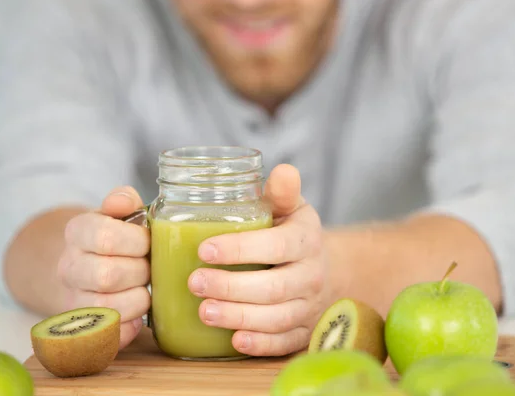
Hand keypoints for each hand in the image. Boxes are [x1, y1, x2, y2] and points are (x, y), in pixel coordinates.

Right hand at [57, 186, 150, 349]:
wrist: (91, 268)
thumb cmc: (118, 238)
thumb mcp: (119, 213)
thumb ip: (123, 201)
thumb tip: (123, 201)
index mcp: (78, 232)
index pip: (105, 237)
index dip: (136, 242)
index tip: (148, 242)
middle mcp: (69, 267)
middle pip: (108, 275)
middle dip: (141, 271)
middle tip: (151, 267)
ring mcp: (73, 299)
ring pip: (107, 307)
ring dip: (139, 299)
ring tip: (147, 289)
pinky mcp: (84, 329)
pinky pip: (107, 335)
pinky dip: (129, 328)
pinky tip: (140, 316)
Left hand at [187, 164, 332, 355]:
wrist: (320, 266)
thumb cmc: (292, 232)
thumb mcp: (290, 207)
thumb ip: (282, 192)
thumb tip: (283, 170)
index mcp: (306, 239)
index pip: (277, 246)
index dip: (241, 250)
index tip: (204, 249)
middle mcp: (312, 274)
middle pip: (274, 288)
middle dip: (231, 287)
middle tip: (194, 283)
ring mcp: (309, 306)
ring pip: (277, 318)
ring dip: (239, 317)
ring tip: (203, 311)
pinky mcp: (304, 330)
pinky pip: (285, 343)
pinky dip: (261, 344)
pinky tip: (234, 341)